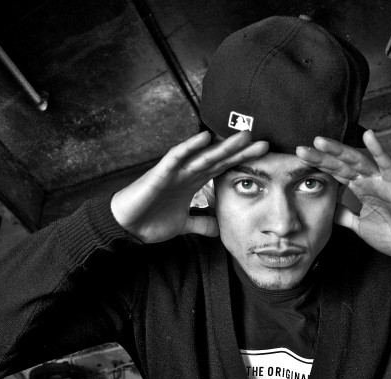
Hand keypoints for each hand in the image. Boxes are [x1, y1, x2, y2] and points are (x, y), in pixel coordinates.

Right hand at [111, 130, 268, 242]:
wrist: (126, 226)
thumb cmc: (150, 221)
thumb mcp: (183, 225)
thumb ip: (201, 224)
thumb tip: (220, 230)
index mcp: (194, 183)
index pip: (222, 169)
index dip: (242, 162)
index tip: (264, 158)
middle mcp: (187, 173)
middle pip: (218, 159)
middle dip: (240, 151)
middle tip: (264, 143)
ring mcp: (174, 171)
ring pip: (203, 155)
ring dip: (223, 146)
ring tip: (244, 136)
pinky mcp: (160, 173)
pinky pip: (176, 157)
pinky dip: (189, 147)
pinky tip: (204, 137)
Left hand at [296, 130, 390, 256]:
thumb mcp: (358, 225)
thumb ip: (343, 215)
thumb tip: (327, 209)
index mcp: (359, 188)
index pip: (334, 173)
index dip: (318, 166)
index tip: (298, 161)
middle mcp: (368, 180)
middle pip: (340, 164)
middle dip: (321, 157)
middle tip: (300, 149)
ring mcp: (382, 180)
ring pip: (357, 160)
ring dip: (339, 150)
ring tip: (321, 141)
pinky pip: (387, 164)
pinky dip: (378, 150)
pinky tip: (369, 135)